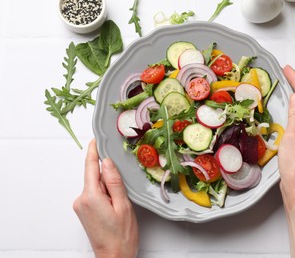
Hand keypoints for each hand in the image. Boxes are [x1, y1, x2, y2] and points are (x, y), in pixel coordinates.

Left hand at [73, 139, 138, 257]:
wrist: (114, 256)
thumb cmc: (121, 236)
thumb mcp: (123, 206)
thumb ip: (114, 182)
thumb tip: (107, 162)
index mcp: (91, 196)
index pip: (90, 166)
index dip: (93, 151)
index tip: (96, 139)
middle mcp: (82, 200)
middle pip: (94, 175)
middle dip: (108, 175)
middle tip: (122, 187)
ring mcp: (81, 206)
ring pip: (95, 185)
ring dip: (108, 187)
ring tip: (120, 202)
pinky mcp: (84, 210)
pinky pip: (94, 193)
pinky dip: (104, 193)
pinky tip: (114, 204)